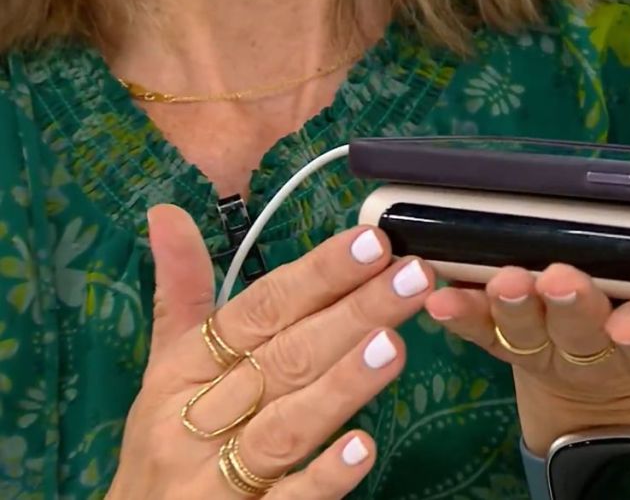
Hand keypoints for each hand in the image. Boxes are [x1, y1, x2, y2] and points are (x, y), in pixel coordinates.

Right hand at [107, 205, 434, 498]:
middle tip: (411, 278)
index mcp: (185, 369)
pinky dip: (323, 474)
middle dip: (350, 316)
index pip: (256, 313)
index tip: (372, 242)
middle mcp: (198, 418)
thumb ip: (181, 295)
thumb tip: (167, 211)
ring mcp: (218, 477)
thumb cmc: (162, 441)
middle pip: (282, 360)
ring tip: (395, 345)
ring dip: (341, 385)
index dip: (315, 276)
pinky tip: (364, 448)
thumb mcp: (165, 369)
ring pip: (286, 425)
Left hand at [423, 208, 629, 468]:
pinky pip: (478, 329)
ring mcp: (548, 344)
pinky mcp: (506, 337)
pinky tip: (437, 291)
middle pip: (587, 326)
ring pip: (527, 328)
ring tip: (501, 276)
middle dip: (575, 306)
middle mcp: (600, 341)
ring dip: (511, 303)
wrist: (613, 396)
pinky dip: (458, 312)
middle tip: (561, 279)